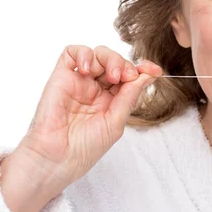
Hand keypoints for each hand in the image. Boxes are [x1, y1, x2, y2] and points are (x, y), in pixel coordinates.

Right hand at [1, 45, 161, 211]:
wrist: (57, 159)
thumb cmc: (84, 148)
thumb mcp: (116, 121)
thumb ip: (130, 96)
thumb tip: (149, 76)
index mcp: (111, 100)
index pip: (129, 76)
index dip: (142, 70)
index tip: (155, 71)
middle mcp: (95, 88)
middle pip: (115, 62)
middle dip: (126, 65)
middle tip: (127, 77)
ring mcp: (79, 81)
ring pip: (98, 54)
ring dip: (110, 59)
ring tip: (112, 76)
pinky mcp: (61, 77)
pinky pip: (71, 53)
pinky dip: (84, 54)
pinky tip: (88, 70)